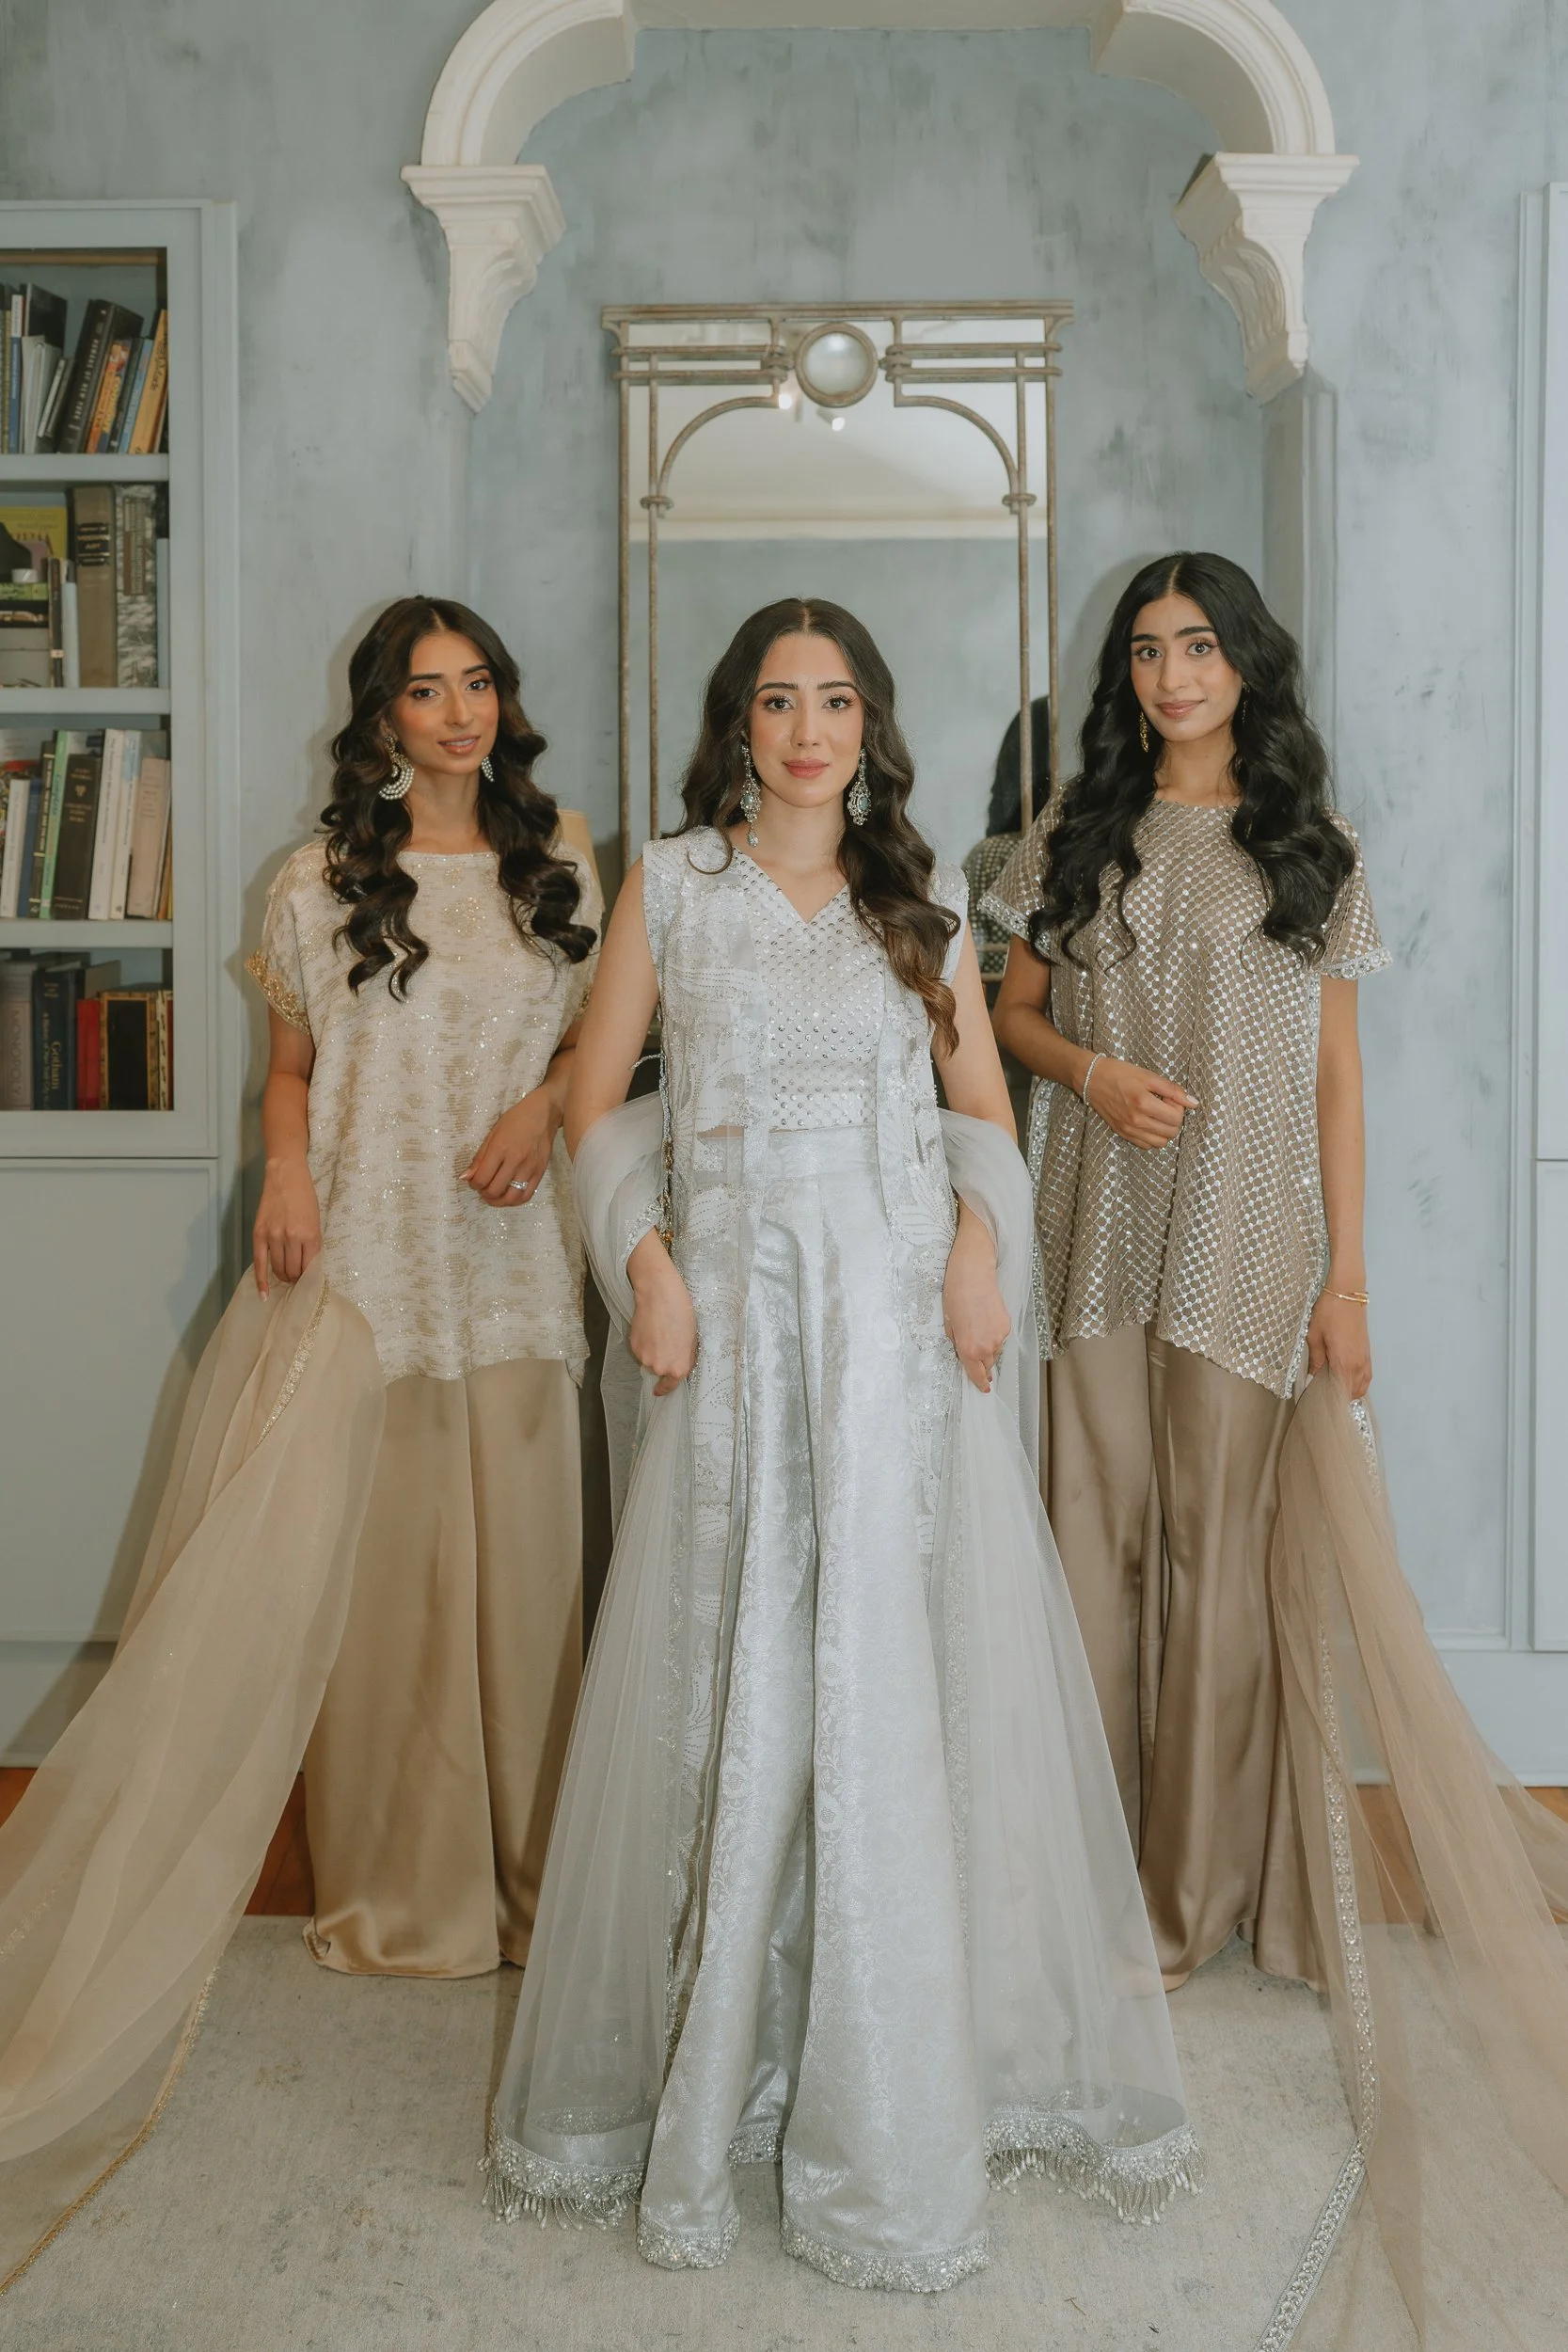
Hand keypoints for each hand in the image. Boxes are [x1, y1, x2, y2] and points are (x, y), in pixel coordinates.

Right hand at [253, 1157, 321, 1296]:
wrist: (285, 1177)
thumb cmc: (305, 1198)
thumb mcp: (316, 1222)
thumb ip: (312, 1245)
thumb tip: (307, 1268)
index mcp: (310, 1235)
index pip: (309, 1268)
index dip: (308, 1278)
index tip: (308, 1283)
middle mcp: (292, 1238)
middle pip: (293, 1271)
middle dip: (295, 1279)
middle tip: (296, 1279)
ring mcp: (274, 1237)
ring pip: (278, 1269)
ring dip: (283, 1277)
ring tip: (285, 1278)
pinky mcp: (259, 1234)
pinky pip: (259, 1263)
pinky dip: (261, 1281)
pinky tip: (263, 1293)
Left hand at [464, 1089, 559, 1206]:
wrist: (544, 1113)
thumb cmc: (516, 1119)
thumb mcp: (493, 1133)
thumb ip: (479, 1157)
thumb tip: (466, 1177)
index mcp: (500, 1148)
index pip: (482, 1178)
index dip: (474, 1184)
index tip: (473, 1181)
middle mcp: (515, 1160)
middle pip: (495, 1190)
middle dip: (484, 1193)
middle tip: (482, 1188)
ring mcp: (529, 1168)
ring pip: (511, 1198)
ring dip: (498, 1202)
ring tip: (493, 1196)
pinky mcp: (540, 1172)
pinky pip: (526, 1195)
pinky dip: (515, 1201)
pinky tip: (508, 1196)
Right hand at [627, 1229, 698, 1395]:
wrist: (659, 1295)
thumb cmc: (681, 1312)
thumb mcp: (692, 1338)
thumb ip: (686, 1357)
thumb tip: (679, 1365)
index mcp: (678, 1367)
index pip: (671, 1385)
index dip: (666, 1388)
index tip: (660, 1391)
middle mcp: (660, 1367)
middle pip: (659, 1371)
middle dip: (663, 1361)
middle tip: (667, 1342)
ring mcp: (644, 1358)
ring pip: (648, 1361)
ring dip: (652, 1352)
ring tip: (658, 1332)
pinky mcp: (633, 1347)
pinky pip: (640, 1352)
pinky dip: (644, 1344)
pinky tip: (649, 1329)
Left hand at [944, 1206, 1010, 1392]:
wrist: (973, 1274)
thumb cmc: (955, 1296)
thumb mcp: (948, 1325)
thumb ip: (957, 1344)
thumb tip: (963, 1352)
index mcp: (969, 1349)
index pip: (977, 1375)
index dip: (980, 1383)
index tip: (983, 1388)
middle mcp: (987, 1347)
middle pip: (987, 1364)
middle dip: (982, 1364)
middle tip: (976, 1358)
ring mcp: (999, 1336)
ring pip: (994, 1351)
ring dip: (987, 1348)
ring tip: (977, 1331)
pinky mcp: (1007, 1325)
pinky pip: (1000, 1338)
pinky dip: (993, 1335)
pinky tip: (985, 1322)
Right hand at [1084, 1057, 1197, 1149]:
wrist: (1092, 1078)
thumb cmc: (1120, 1073)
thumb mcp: (1148, 1076)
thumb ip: (1173, 1090)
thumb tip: (1194, 1103)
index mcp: (1144, 1103)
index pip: (1176, 1118)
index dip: (1178, 1107)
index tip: (1170, 1097)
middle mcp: (1136, 1121)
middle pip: (1171, 1132)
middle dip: (1173, 1119)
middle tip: (1164, 1104)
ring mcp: (1128, 1129)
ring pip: (1160, 1142)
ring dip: (1164, 1130)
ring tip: (1157, 1114)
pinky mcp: (1122, 1133)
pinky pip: (1146, 1145)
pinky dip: (1153, 1136)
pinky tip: (1148, 1122)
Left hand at [1308, 1290, 1371, 1399]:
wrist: (1347, 1292)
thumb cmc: (1329, 1312)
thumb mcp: (1314, 1337)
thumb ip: (1315, 1360)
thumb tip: (1313, 1377)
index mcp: (1345, 1363)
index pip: (1342, 1394)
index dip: (1332, 1401)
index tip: (1320, 1403)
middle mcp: (1359, 1365)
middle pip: (1353, 1393)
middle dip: (1339, 1397)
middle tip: (1323, 1393)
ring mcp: (1366, 1358)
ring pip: (1362, 1385)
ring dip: (1350, 1390)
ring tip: (1333, 1386)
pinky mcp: (1367, 1351)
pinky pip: (1366, 1375)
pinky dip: (1357, 1381)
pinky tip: (1345, 1376)